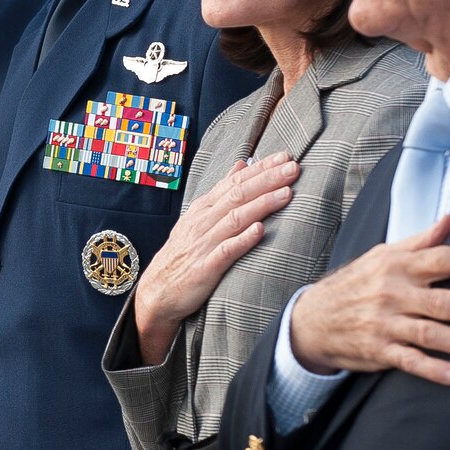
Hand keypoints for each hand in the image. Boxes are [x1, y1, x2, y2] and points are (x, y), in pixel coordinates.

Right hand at [132, 154, 299, 362]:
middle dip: (267, 180)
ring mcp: (203, 245)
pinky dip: (242, 240)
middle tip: (293, 168)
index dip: (260, 169)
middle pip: (237, 195)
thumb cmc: (183, 255)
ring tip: (286, 194)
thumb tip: (241, 165)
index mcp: (203, 209)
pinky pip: (225, 252)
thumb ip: (221, 193)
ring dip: (261, 205)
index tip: (284, 157)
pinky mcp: (204, 269)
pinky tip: (260, 231)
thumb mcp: (197, 218)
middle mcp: (203, 223)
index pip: (234, 182)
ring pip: (235, 219)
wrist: (157, 292)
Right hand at [286, 216, 449, 385]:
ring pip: (429, 333)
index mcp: (397, 266)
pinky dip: (431, 369)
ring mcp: (384, 323)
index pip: (440, 259)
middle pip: (440, 301)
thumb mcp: (383, 255)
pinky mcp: (378, 350)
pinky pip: (408, 361)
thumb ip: (421, 241)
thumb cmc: (357, 283)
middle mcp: (392, 293)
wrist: (312, 318)